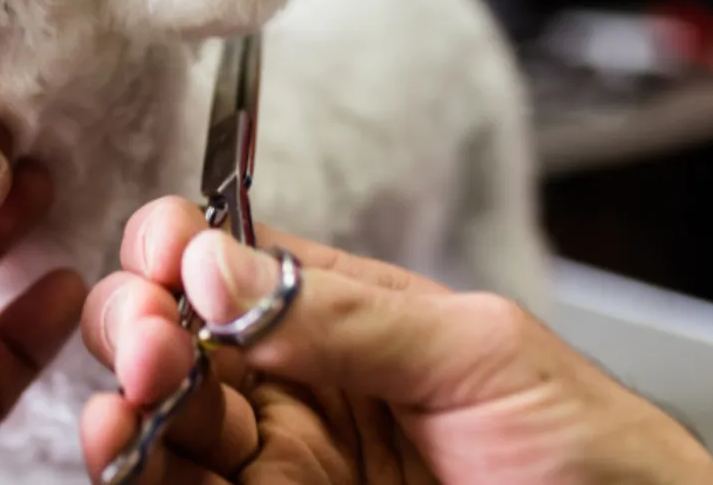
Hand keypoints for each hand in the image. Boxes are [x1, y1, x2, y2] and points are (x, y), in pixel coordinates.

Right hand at [81, 197, 712, 484]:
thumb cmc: (590, 450)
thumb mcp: (477, 352)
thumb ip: (340, 312)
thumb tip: (214, 263)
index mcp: (334, 312)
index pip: (219, 258)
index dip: (174, 249)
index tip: (168, 268)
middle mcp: (288, 382)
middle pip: (168, 333)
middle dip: (135, 323)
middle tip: (155, 345)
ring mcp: (276, 461)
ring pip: (160, 419)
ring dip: (123, 404)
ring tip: (127, 411)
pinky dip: (140, 472)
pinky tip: (128, 455)